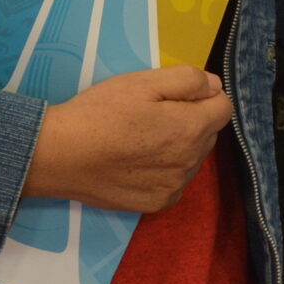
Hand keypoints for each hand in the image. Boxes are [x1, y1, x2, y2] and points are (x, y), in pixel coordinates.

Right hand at [24, 66, 232, 212]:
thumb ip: (187, 80)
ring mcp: (174, 187)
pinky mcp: (156, 204)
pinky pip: (175, 181)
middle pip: (208, 133)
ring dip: (178, 146)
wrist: (59, 155)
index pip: (224, 108)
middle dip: (191, 120)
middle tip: (152, 113)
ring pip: (191, 158)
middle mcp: (190, 163)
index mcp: (191, 129)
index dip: (203, 95)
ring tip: (140, 137)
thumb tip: (214, 86)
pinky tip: (136, 161)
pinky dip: (164, 169)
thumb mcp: (143, 81)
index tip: (175, 94)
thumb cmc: (100, 112)